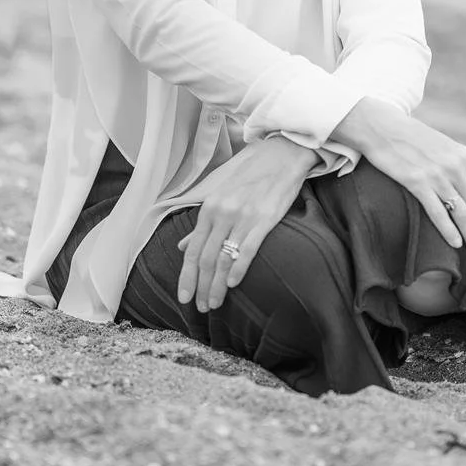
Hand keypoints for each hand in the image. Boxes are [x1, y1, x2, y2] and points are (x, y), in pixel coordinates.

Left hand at [175, 136, 316, 312]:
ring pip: (224, 258)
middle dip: (201, 287)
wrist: (282, 156)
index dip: (187, 277)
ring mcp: (243, 216)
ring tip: (215, 303)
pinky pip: (247, 248)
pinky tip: (234, 284)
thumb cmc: (251, 178)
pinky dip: (239, 268)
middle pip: (206, 258)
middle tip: (201, 308)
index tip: (183, 298)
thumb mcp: (221, 198)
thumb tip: (183, 246)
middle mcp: (222, 213)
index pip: (193, 250)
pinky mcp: (264, 218)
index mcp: (209, 209)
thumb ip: (203, 224)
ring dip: (218, 285)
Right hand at [332, 99, 465, 257]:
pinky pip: (438, 211)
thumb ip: (455, 166)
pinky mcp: (417, 181)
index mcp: (464, 157)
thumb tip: (464, 191)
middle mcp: (455, 166)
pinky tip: (455, 244)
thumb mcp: (441, 147)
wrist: (381, 126)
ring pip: (463, 213)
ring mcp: (437, 174)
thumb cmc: (409, 139)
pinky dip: (449, 230)